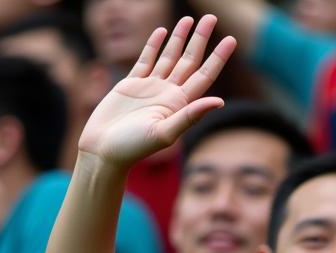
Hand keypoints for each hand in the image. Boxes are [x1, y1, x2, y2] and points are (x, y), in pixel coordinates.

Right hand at [77, 15, 235, 166]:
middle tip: (211, 18)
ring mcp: (150, 88)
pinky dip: (154, 45)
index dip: (218, 58)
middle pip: (189, 61)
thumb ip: (190, 116)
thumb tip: (220, 102)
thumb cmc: (133, 147)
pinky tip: (162, 31)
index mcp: (179, 105)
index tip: (231, 40)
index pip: (204, 76)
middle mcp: (168, 94)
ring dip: (180, 38)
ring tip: (189, 19)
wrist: (104, 150)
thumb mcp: (164, 133)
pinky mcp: (131, 84)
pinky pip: (146, 59)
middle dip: (200, 40)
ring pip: (169, 57)